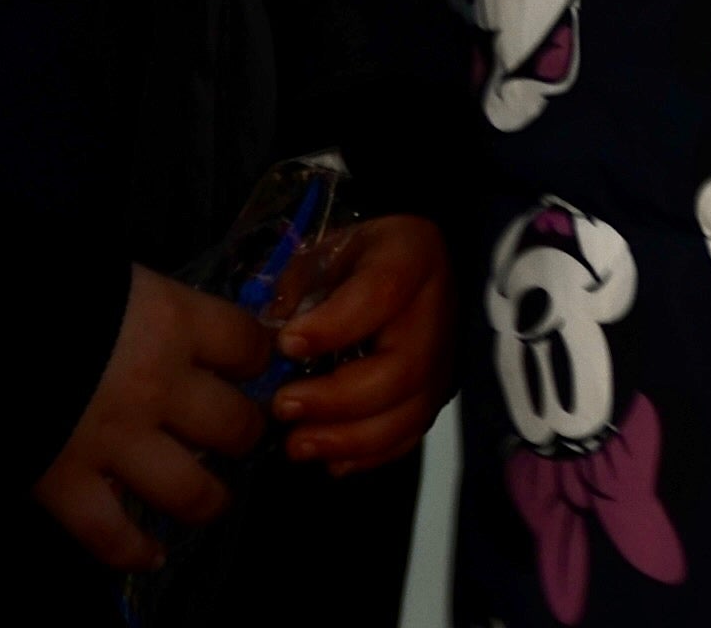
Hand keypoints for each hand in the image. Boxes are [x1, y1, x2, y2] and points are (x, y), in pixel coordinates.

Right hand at [31, 266, 272, 573]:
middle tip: (235, 434)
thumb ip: (151, 306)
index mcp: (175, 322)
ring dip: (209, 499)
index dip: (257, 358)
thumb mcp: (112, 277)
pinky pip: (111, 535)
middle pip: (236, 424)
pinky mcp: (65, 484)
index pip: (249, 345)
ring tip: (210, 499)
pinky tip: (149, 554)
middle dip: (243, 432)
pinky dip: (133, 551)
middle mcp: (160, 387)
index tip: (252, 366)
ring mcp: (116, 442)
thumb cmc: (39, 285)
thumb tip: (173, 321)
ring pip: (191, 491)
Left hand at [267, 212, 451, 472]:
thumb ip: (296, 287)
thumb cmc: (356, 260)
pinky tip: (328, 460)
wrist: (410, 265)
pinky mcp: (434, 394)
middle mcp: (437, 312)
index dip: (335, 325)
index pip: (383, 292)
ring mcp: (442, 359)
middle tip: (282, 406)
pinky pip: (410, 435)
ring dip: (349, 438)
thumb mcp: (323, 250)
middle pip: (402, 368)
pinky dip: (369, 456)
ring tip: (296, 444)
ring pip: (410, 412)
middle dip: (337, 398)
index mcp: (411, 257)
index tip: (286, 345)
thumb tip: (269, 338)